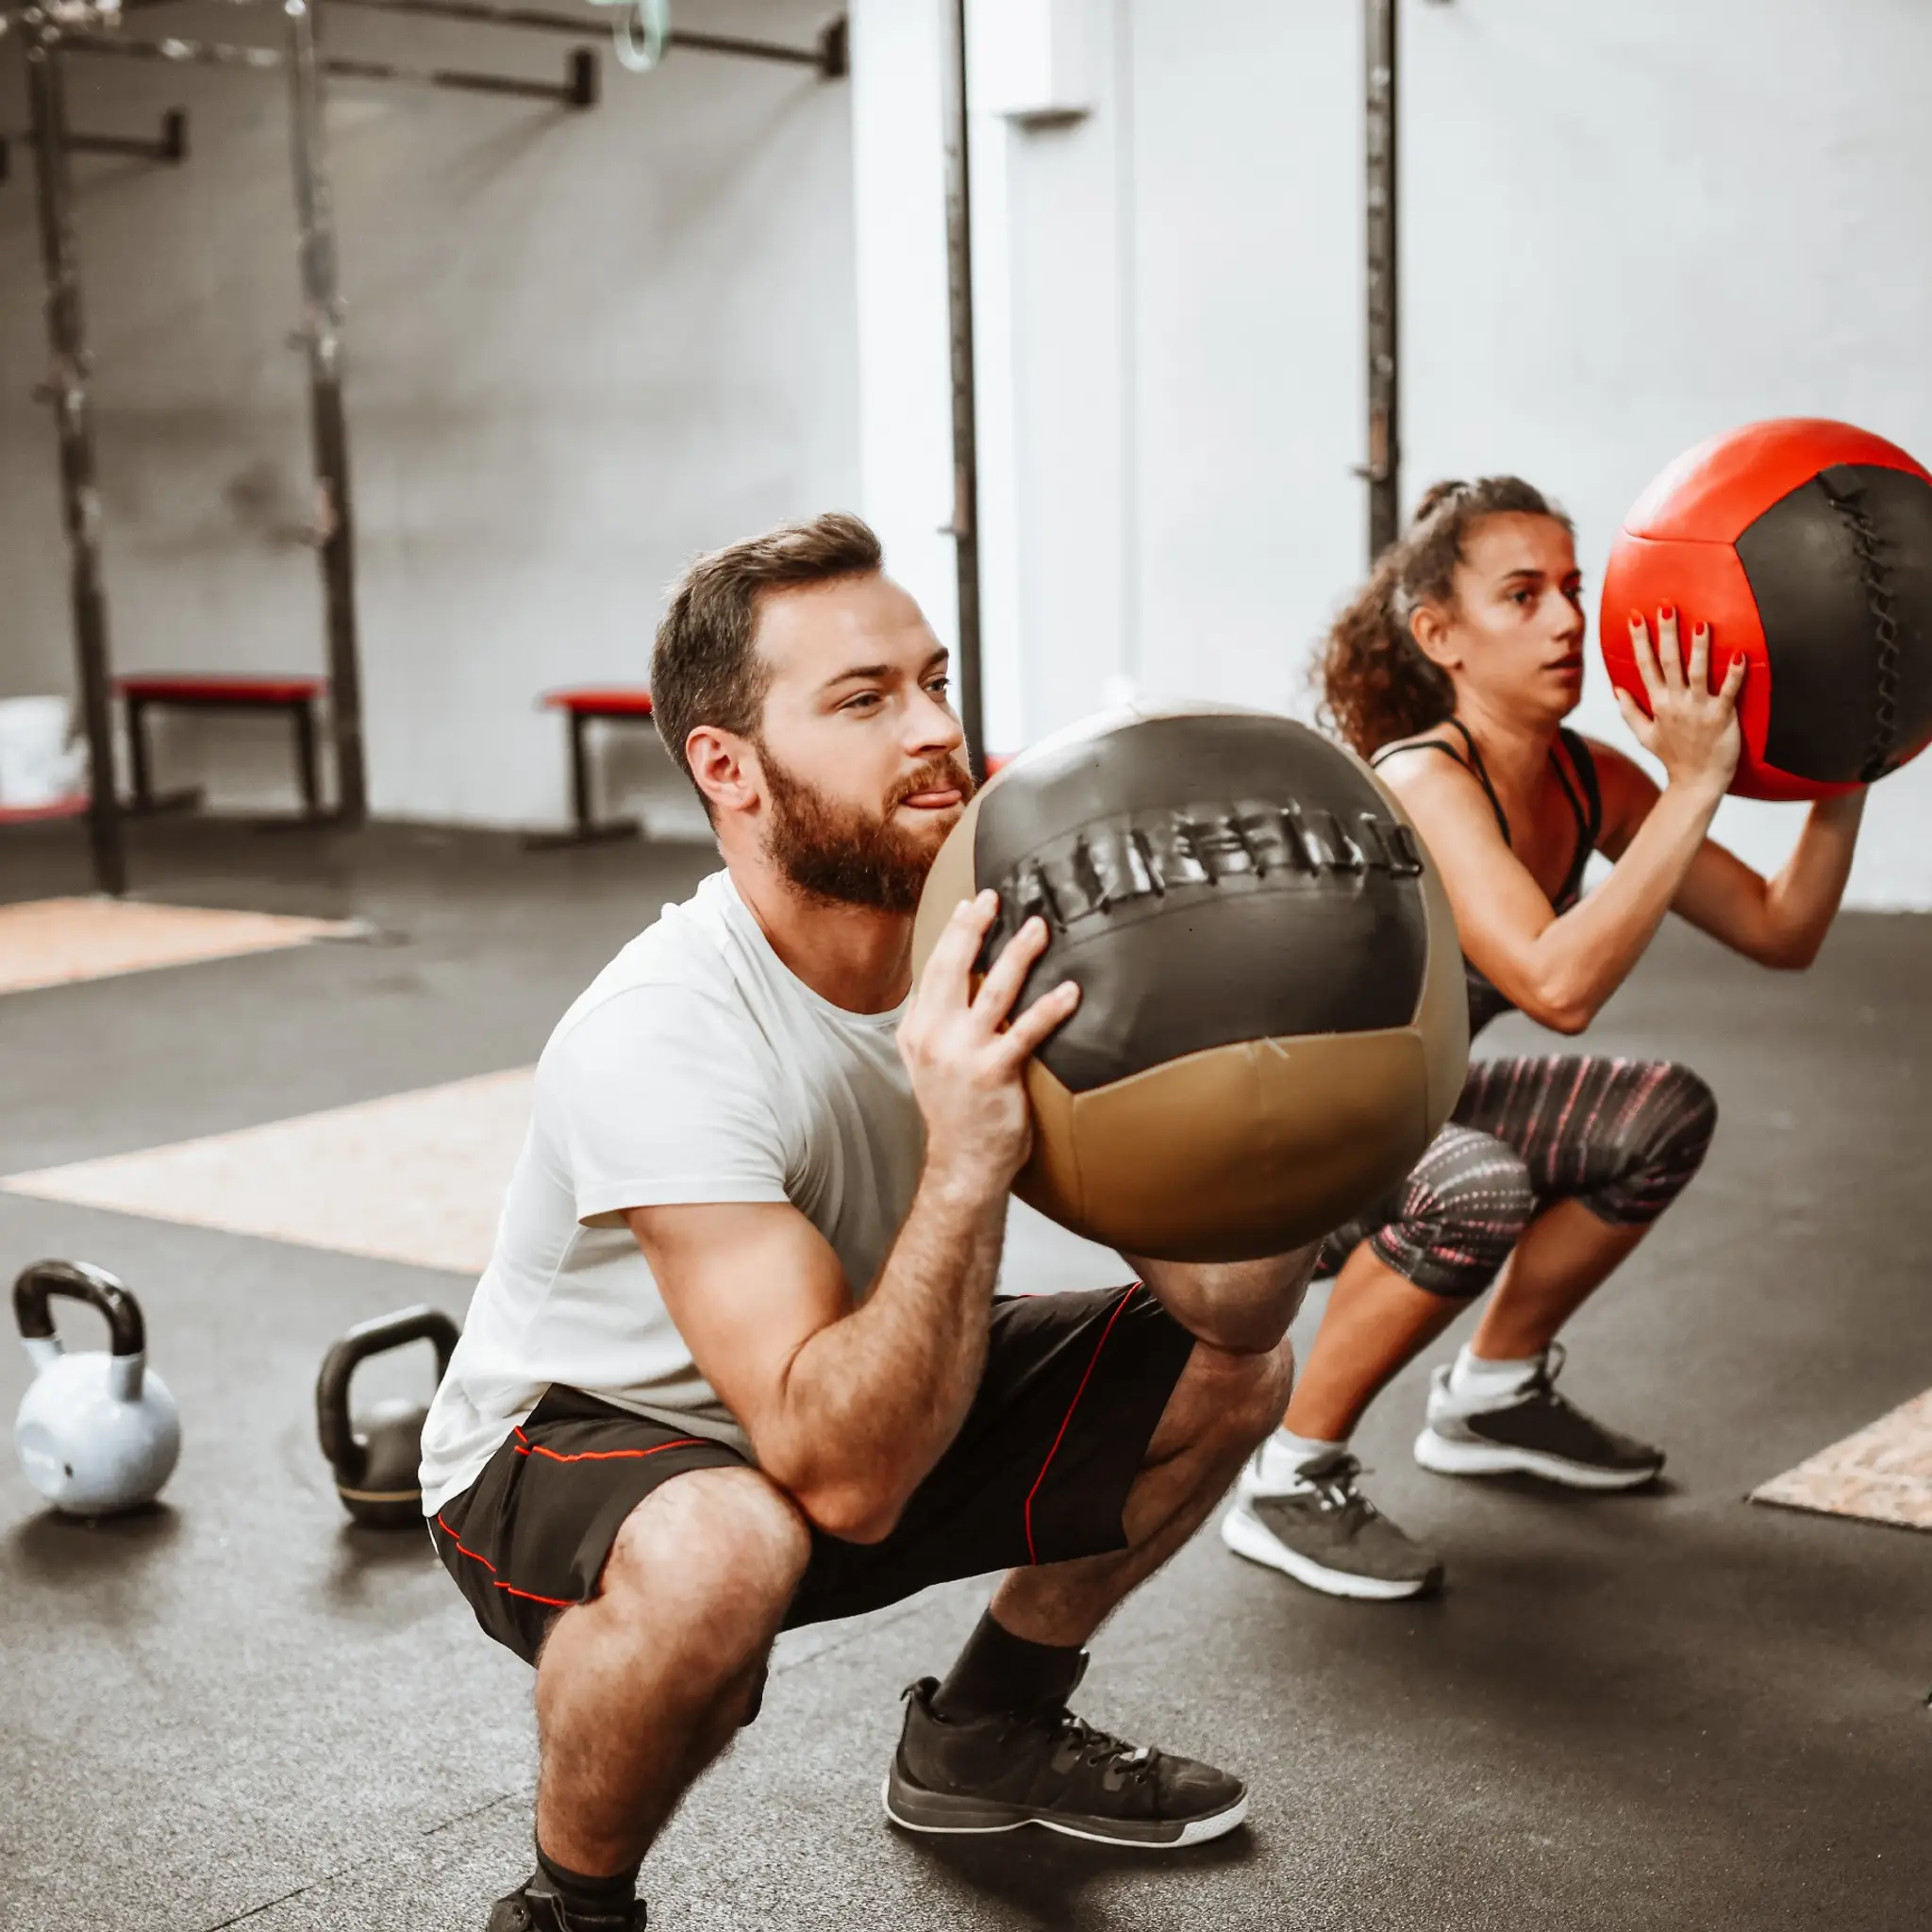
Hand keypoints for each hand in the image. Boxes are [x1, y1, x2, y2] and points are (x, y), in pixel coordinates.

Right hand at [898, 891, 1079, 1193]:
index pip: (934, 968)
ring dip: (1018, 954)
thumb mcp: (933, 1062)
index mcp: (917, 1029)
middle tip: (997, 897)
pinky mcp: (993, 1073)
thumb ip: (942, 1023)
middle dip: (975, 927)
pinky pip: (1025, 1031)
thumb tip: (965, 985)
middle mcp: (934, 1036)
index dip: (954, 932)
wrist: (963, 1164)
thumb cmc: (959, 1112)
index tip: (973, 905)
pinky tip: (1071, 991)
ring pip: (993, 990)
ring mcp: (962, 1054)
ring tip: (1039, 928)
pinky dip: (1050, 1008)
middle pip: (954, 967)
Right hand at [1616, 604, 1745, 797]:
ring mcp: (1699, 709)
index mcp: (1658, 704)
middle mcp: (1676, 703)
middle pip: (1669, 662)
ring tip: (1700, 624)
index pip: (1645, 666)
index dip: (1640, 641)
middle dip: (1666, 634)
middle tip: (1666, 607)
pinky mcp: (1722, 717)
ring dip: (1699, 648)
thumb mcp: (1645, 736)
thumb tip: (1616, 690)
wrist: (1697, 783)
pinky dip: (1734, 674)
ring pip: (1698, 672)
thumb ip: (1631, 712)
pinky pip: (1728, 691)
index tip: (1636, 617)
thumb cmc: (1674, 758)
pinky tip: (1739, 655)